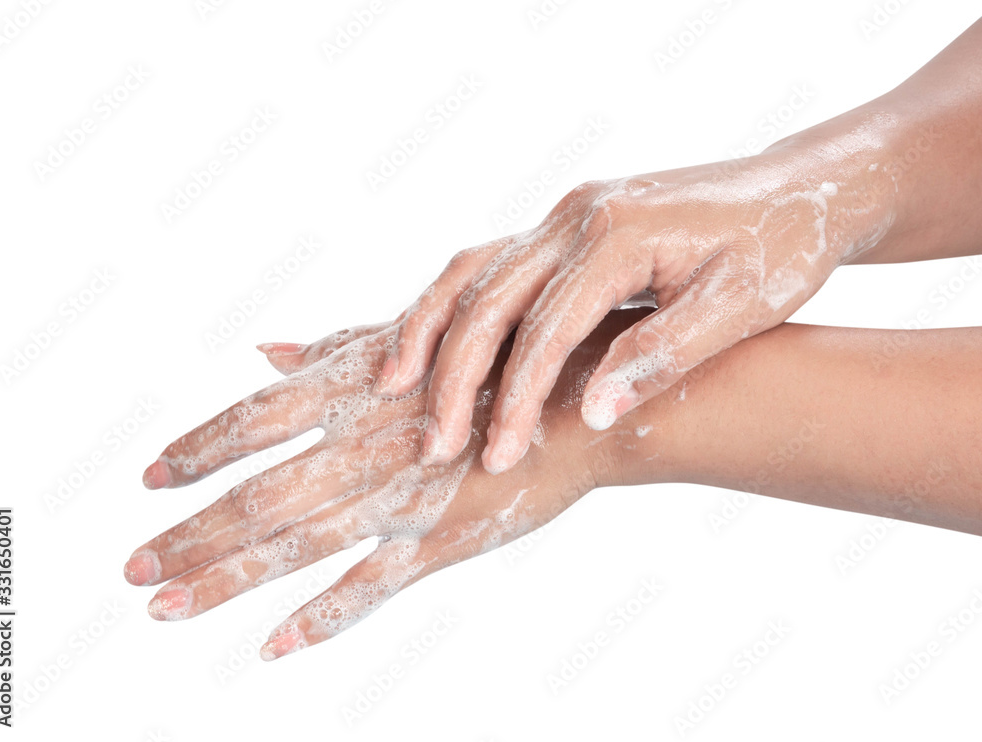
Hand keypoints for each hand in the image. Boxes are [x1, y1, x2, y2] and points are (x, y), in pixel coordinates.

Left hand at [125, 320, 611, 659]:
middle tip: (132, 567)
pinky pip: (375, 585)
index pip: (256, 418)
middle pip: (260, 496)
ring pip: (299, 545)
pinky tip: (272, 646)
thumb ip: (337, 347)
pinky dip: (323, 617)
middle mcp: (369, 440)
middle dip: (191, 533)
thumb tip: (265, 350)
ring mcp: (405, 494)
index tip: (149, 474)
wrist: (584, 392)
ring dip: (225, 580)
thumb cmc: (497, 356)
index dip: (198, 447)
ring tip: (163, 608)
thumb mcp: (414, 339)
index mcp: (359, 384)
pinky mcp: (445, 538)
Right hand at [374, 147, 894, 474]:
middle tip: (433, 446)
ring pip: (471, 272)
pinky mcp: (566, 225)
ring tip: (392, 387)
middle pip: (487, 299)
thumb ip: (662, 355)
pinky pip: (490, 264)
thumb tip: (596, 413)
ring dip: (428, 330)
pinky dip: (451, 304)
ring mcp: (565, 215)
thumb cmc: (781, 249)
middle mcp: (576, 216)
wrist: (800, 190)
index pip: (544, 329)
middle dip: (454, 377)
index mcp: (617, 235)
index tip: (497, 456)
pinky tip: (431, 341)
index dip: (517, 398)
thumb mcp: (740, 308)